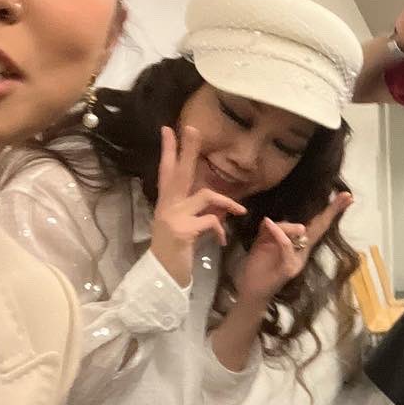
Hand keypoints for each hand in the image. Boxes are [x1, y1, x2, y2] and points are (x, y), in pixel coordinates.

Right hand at [149, 126, 247, 286]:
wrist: (163, 276)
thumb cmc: (175, 251)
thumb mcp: (186, 226)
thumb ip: (198, 210)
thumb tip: (218, 200)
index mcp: (167, 203)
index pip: (167, 171)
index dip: (169, 150)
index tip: (168, 128)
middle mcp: (167, 205)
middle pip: (179, 171)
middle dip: (188, 149)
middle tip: (193, 127)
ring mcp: (173, 217)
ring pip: (205, 195)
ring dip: (226, 202)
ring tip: (240, 212)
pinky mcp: (182, 230)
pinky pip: (211, 221)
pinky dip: (221, 229)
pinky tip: (222, 241)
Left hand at [233, 192, 353, 304]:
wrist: (252, 293)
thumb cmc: (258, 268)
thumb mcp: (263, 242)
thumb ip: (272, 230)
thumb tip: (272, 218)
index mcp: (299, 246)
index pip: (316, 225)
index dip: (330, 211)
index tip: (346, 196)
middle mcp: (303, 253)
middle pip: (320, 228)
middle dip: (333, 210)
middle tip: (348, 195)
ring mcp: (298, 261)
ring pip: (300, 233)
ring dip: (283, 226)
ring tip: (267, 224)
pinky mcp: (289, 269)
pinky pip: (286, 245)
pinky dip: (278, 233)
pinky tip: (268, 222)